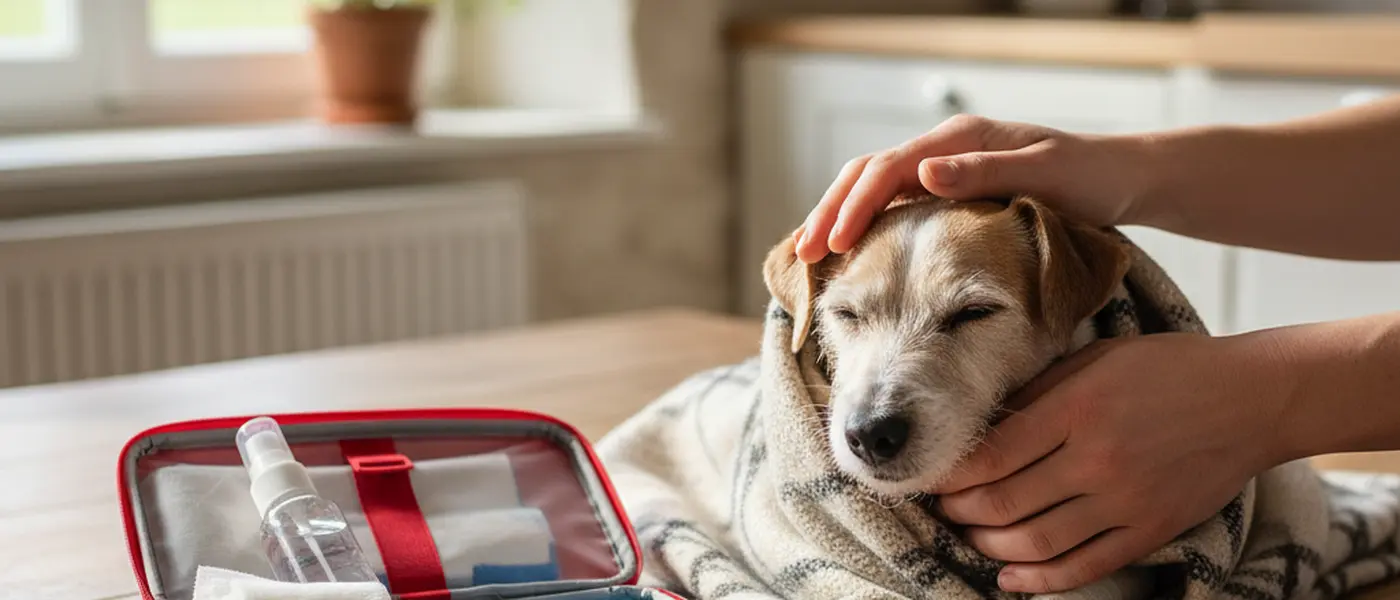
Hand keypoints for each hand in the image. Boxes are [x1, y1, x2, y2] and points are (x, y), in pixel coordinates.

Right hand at [793, 114, 1154, 263]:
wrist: (1121, 180)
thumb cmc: (1090, 180)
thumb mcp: (1043, 176)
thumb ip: (982, 174)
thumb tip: (923, 173)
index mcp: (960, 139)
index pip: (889, 168)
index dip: (855, 206)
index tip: (834, 244)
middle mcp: (945, 150)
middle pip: (868, 175)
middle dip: (832, 212)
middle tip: (805, 253)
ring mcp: (945, 169)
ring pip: (874, 188)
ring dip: (841, 218)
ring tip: (811, 255)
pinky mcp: (949, 191)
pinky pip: (893, 205)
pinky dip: (864, 225)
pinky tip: (848, 253)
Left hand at [930, 333, 1289, 593]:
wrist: (1252, 398)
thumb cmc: (1167, 369)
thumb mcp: (1095, 360)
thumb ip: (1040, 394)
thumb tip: (984, 425)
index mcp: (1078, 407)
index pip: (992, 454)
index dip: (950, 474)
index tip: (930, 478)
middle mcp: (1097, 457)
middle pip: (1005, 502)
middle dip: (961, 512)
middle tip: (944, 509)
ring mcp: (1125, 499)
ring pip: (1037, 541)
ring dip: (991, 547)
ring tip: (971, 538)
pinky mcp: (1150, 529)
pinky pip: (1086, 564)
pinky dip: (1042, 579)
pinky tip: (1010, 577)